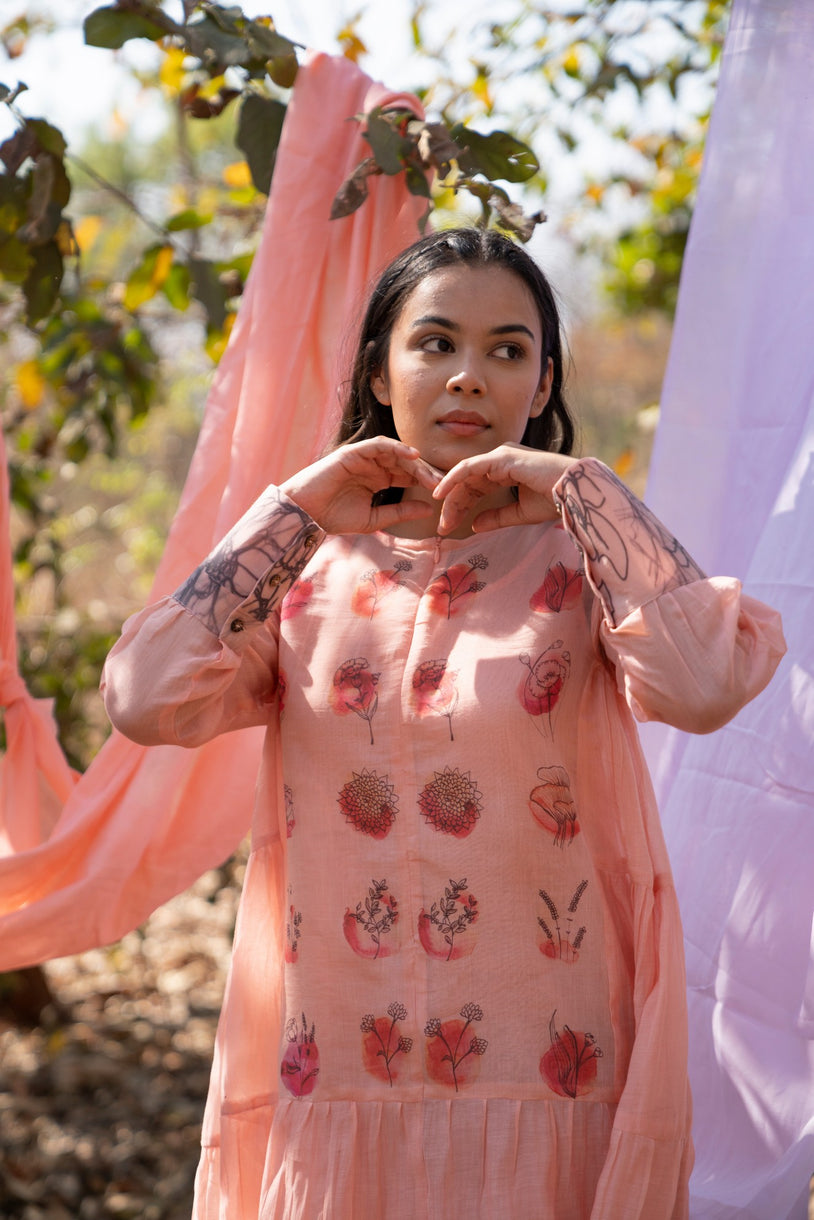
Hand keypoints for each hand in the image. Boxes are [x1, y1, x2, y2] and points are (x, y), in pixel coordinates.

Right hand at [280, 437, 441, 534]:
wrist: (306, 514)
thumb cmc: (334, 517)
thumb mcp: (375, 519)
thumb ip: (401, 512)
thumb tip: (429, 509)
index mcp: (379, 479)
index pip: (408, 475)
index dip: (426, 482)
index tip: (445, 493)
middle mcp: (373, 465)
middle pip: (407, 463)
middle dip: (426, 472)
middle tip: (445, 483)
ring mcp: (364, 457)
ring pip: (396, 453)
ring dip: (415, 462)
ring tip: (431, 474)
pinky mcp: (353, 452)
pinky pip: (379, 444)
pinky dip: (397, 447)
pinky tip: (412, 456)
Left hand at [432, 443, 577, 535]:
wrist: (574, 491)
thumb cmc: (554, 500)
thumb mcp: (519, 513)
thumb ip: (496, 517)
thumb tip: (474, 525)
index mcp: (505, 470)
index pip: (475, 487)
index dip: (460, 507)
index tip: (449, 527)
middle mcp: (500, 460)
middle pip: (467, 482)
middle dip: (453, 505)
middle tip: (443, 527)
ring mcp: (500, 456)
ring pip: (465, 475)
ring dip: (451, 496)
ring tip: (442, 516)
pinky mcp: (501, 457)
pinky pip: (469, 467)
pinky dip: (453, 479)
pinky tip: (441, 493)